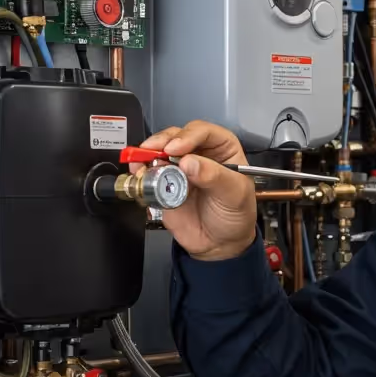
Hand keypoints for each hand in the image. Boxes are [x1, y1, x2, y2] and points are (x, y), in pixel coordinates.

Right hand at [134, 120, 255, 260]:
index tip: (176, 149)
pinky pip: (150, 172)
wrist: (220, 244)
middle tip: (155, 151)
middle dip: (163, 141)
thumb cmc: (236, 215)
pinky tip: (139, 173)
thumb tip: (189, 163)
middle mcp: (200, 154)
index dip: (188, 135)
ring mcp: (180, 168)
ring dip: (148, 153)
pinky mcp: (165, 183)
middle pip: (178, 136)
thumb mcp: (234, 195)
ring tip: (143, 162)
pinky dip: (142, 170)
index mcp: (223, 149)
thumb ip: (214, 177)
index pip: (205, 132)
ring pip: (160, 150)